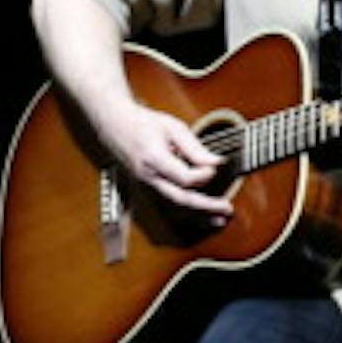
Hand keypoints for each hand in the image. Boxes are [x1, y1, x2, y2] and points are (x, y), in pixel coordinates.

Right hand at [100, 100, 230, 219]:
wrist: (114, 125)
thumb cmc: (143, 123)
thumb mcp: (173, 128)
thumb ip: (195, 148)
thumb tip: (217, 163)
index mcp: (154, 159)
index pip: (184, 178)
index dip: (204, 175)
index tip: (215, 166)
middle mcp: (148, 176)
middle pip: (180, 198)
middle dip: (206, 206)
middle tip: (227, 208)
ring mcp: (146, 184)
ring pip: (175, 205)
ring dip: (199, 214)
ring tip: (221, 219)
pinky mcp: (148, 187)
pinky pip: (170, 202)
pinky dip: (189, 210)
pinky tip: (204, 215)